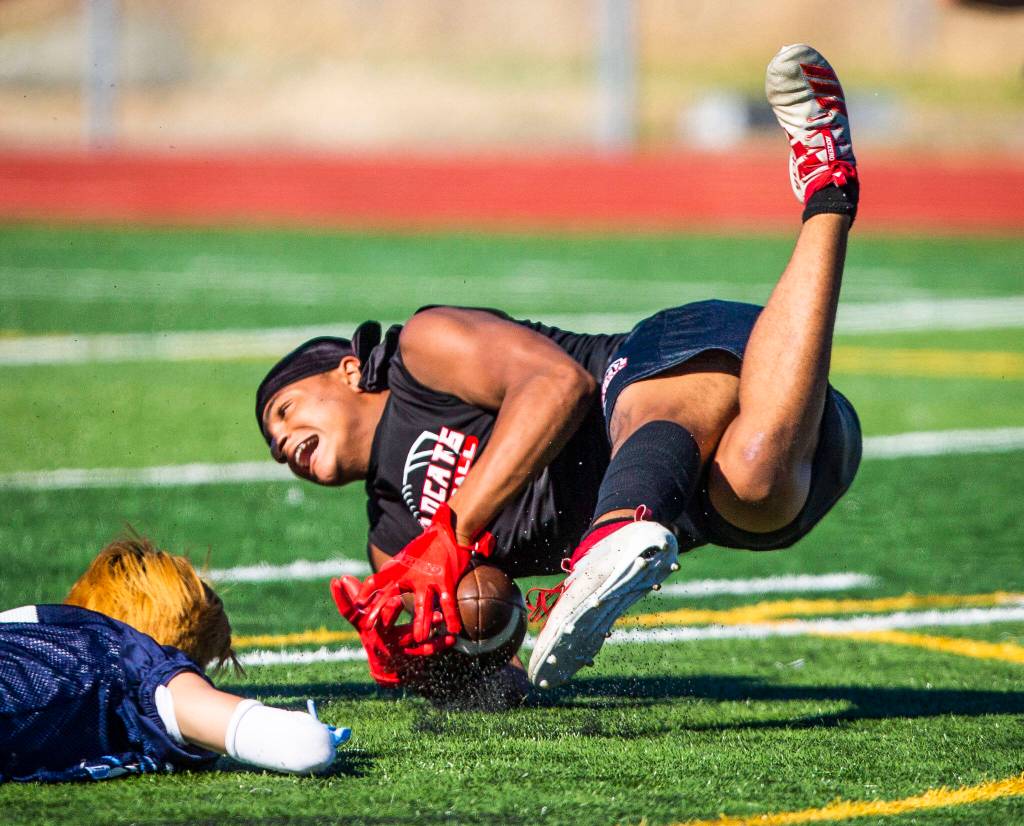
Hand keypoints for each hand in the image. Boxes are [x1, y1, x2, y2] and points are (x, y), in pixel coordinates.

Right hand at [330, 576, 452, 686]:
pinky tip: (452, 637)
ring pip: (410, 637)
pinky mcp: (411, 657)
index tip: (338, 580)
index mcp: (366, 626)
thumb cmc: (373, 636)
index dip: (344, 598)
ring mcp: (395, 648)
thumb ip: (356, 598)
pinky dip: (440, 643)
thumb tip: (342, 577)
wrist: (385, 672)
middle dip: (390, 613)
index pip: (351, 612)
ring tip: (437, 616)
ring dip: (424, 627)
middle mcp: (379, 638)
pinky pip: (427, 650)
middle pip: (383, 624)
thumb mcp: (363, 620)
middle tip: (397, 601)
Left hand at [356, 503, 492, 648]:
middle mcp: (410, 574)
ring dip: (422, 622)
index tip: (357, 606)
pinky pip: (449, 602)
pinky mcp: (446, 580)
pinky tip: (454, 630)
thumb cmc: (424, 546)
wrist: (447, 531)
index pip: (376, 580)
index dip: (365, 592)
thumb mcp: (403, 558)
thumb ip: (390, 572)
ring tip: (419, 639)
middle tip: (371, 628)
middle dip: (381, 611)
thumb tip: (372, 581)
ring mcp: (428, 578)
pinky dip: (451, 616)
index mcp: (398, 569)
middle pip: (393, 595)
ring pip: (424, 604)